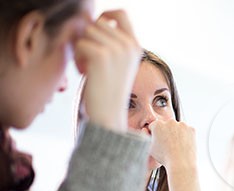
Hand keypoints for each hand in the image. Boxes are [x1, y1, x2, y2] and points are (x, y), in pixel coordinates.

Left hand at [75, 10, 140, 131]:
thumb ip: (109, 41)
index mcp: (136, 46)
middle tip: (89, 59)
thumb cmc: (109, 91)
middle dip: (89, 38)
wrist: (109, 114)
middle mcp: (129, 45)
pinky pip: (80, 44)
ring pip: (88, 32)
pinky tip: (85, 72)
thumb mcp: (117, 63)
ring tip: (87, 67)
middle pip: (98, 22)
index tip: (96, 28)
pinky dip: (78, 58)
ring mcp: (117, 50)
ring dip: (82, 47)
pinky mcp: (102, 56)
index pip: (121, 14)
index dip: (105, 15)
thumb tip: (86, 17)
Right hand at [149, 119, 196, 171]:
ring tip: (176, 146)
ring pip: (178, 128)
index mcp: (158, 125)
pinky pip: (188, 131)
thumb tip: (146, 129)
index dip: (155, 135)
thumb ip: (146, 136)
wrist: (181, 164)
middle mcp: (170, 122)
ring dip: (177, 134)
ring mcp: (182, 125)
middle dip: (166, 132)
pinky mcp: (192, 129)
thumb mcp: (150, 148)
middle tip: (168, 145)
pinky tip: (183, 145)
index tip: (159, 142)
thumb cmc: (165, 158)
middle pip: (167, 126)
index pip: (154, 126)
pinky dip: (186, 137)